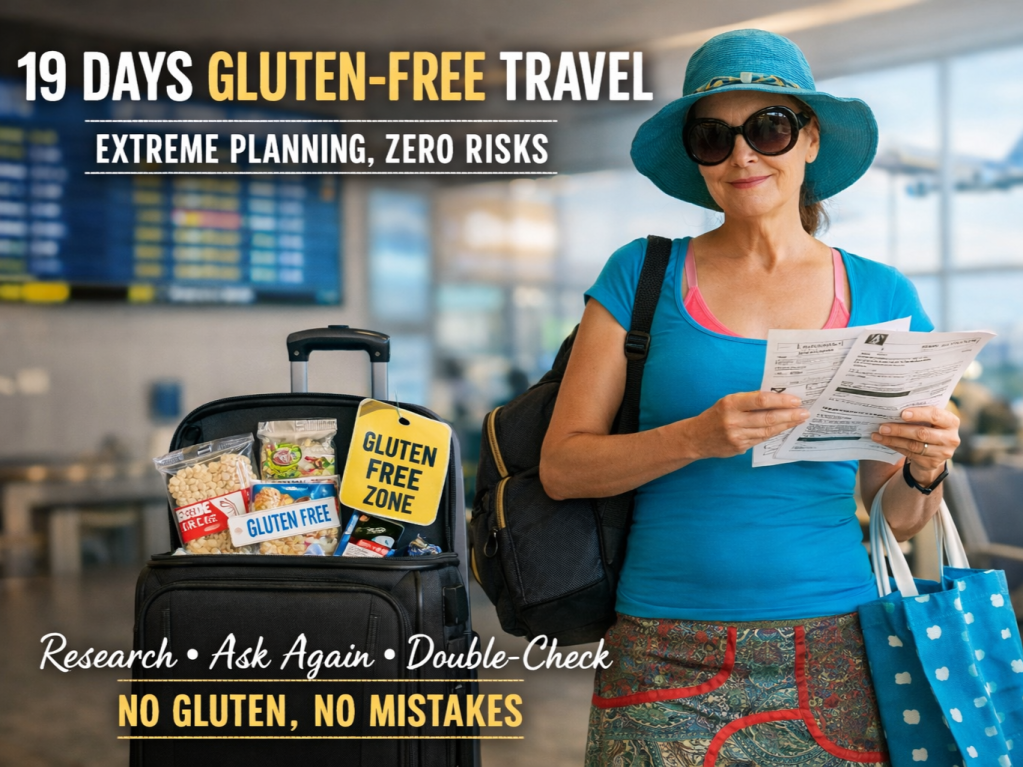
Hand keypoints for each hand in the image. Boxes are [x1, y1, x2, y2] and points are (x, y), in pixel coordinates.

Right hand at [685, 391, 809, 458]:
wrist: (695, 438)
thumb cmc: (715, 416)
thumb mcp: (727, 402)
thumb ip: (748, 402)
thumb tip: (777, 399)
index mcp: (730, 404)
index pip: (760, 400)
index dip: (780, 400)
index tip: (795, 400)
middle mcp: (733, 420)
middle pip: (767, 418)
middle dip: (789, 415)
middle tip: (805, 412)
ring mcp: (736, 436)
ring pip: (767, 430)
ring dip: (785, 425)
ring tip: (799, 419)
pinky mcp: (739, 448)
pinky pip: (761, 439)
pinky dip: (774, 432)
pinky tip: (783, 428)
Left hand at [871, 406, 959, 480]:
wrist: (936, 451)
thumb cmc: (930, 428)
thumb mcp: (931, 420)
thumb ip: (920, 413)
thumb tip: (893, 408)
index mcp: (951, 422)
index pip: (936, 415)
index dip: (919, 414)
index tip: (902, 413)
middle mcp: (950, 438)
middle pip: (922, 433)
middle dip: (900, 429)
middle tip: (882, 426)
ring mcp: (943, 452)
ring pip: (914, 445)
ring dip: (893, 439)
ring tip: (878, 434)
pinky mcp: (932, 463)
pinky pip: (910, 454)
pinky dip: (895, 446)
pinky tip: (884, 441)